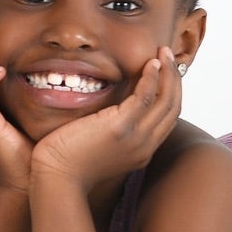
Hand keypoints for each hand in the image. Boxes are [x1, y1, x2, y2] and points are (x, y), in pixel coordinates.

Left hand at [30, 46, 184, 190]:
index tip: (166, 73)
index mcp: (141, 151)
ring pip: (166, 101)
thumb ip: (110, 132)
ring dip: (168, 73)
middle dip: (175, 79)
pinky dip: (152, 78)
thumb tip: (107, 112)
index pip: (166, 119)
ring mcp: (136, 137)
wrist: (56, 178)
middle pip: (173, 108)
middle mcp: (145, 146)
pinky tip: (150, 64)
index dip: (170, 93)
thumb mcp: (98, 148)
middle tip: (170, 56)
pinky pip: (146, 97)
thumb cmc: (67, 164)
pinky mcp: (121, 127)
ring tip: (164, 52)